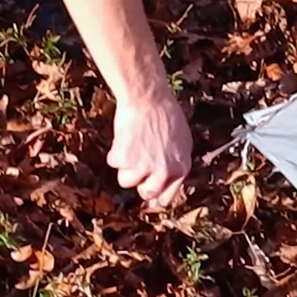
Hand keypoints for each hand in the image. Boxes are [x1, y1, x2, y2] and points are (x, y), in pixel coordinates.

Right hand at [108, 90, 192, 206]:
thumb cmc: (166, 115)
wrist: (148, 99)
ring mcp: (143, 167)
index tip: (148, 190)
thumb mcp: (182, 142)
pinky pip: (113, 162)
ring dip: (125, 165)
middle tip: (136, 165)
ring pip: (125, 180)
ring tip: (133, 144)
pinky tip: (125, 136)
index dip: (155, 194)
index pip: (167, 197)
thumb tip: (165, 183)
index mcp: (181, 168)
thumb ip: (175, 164)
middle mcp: (163, 172)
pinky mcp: (124, 159)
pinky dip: (116, 151)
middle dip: (139, 182)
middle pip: (146, 193)